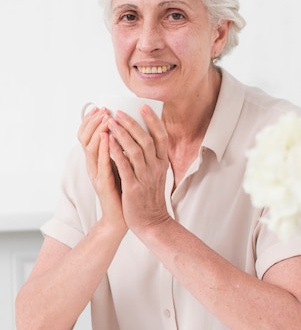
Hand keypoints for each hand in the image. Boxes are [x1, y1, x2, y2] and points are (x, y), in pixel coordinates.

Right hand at [77, 107, 126, 231]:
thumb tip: (128, 130)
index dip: (91, 120)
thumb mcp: (121, 165)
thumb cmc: (125, 190)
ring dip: (97, 131)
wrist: (124, 217)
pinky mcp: (104, 184)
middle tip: (103, 109)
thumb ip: (120, 150)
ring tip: (105, 118)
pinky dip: (104, 150)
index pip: (87, 135)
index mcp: (98, 160)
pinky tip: (107, 139)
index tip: (100, 106)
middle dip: (93, 121)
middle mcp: (93, 165)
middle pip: (85, 138)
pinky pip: (102, 164)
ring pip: (91, 148)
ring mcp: (97, 175)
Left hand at [107, 105, 169, 234]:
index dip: (153, 120)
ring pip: (136, 150)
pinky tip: (108, 142)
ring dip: (123, 134)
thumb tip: (142, 136)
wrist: (151, 222)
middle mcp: (156, 168)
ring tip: (111, 122)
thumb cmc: (150, 196)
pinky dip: (116, 152)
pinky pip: (125, 166)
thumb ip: (151, 156)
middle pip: (147, 140)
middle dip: (132, 123)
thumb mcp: (157, 173)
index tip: (143, 107)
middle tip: (119, 111)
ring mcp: (146, 177)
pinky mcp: (134, 187)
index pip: (162, 137)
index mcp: (163, 163)